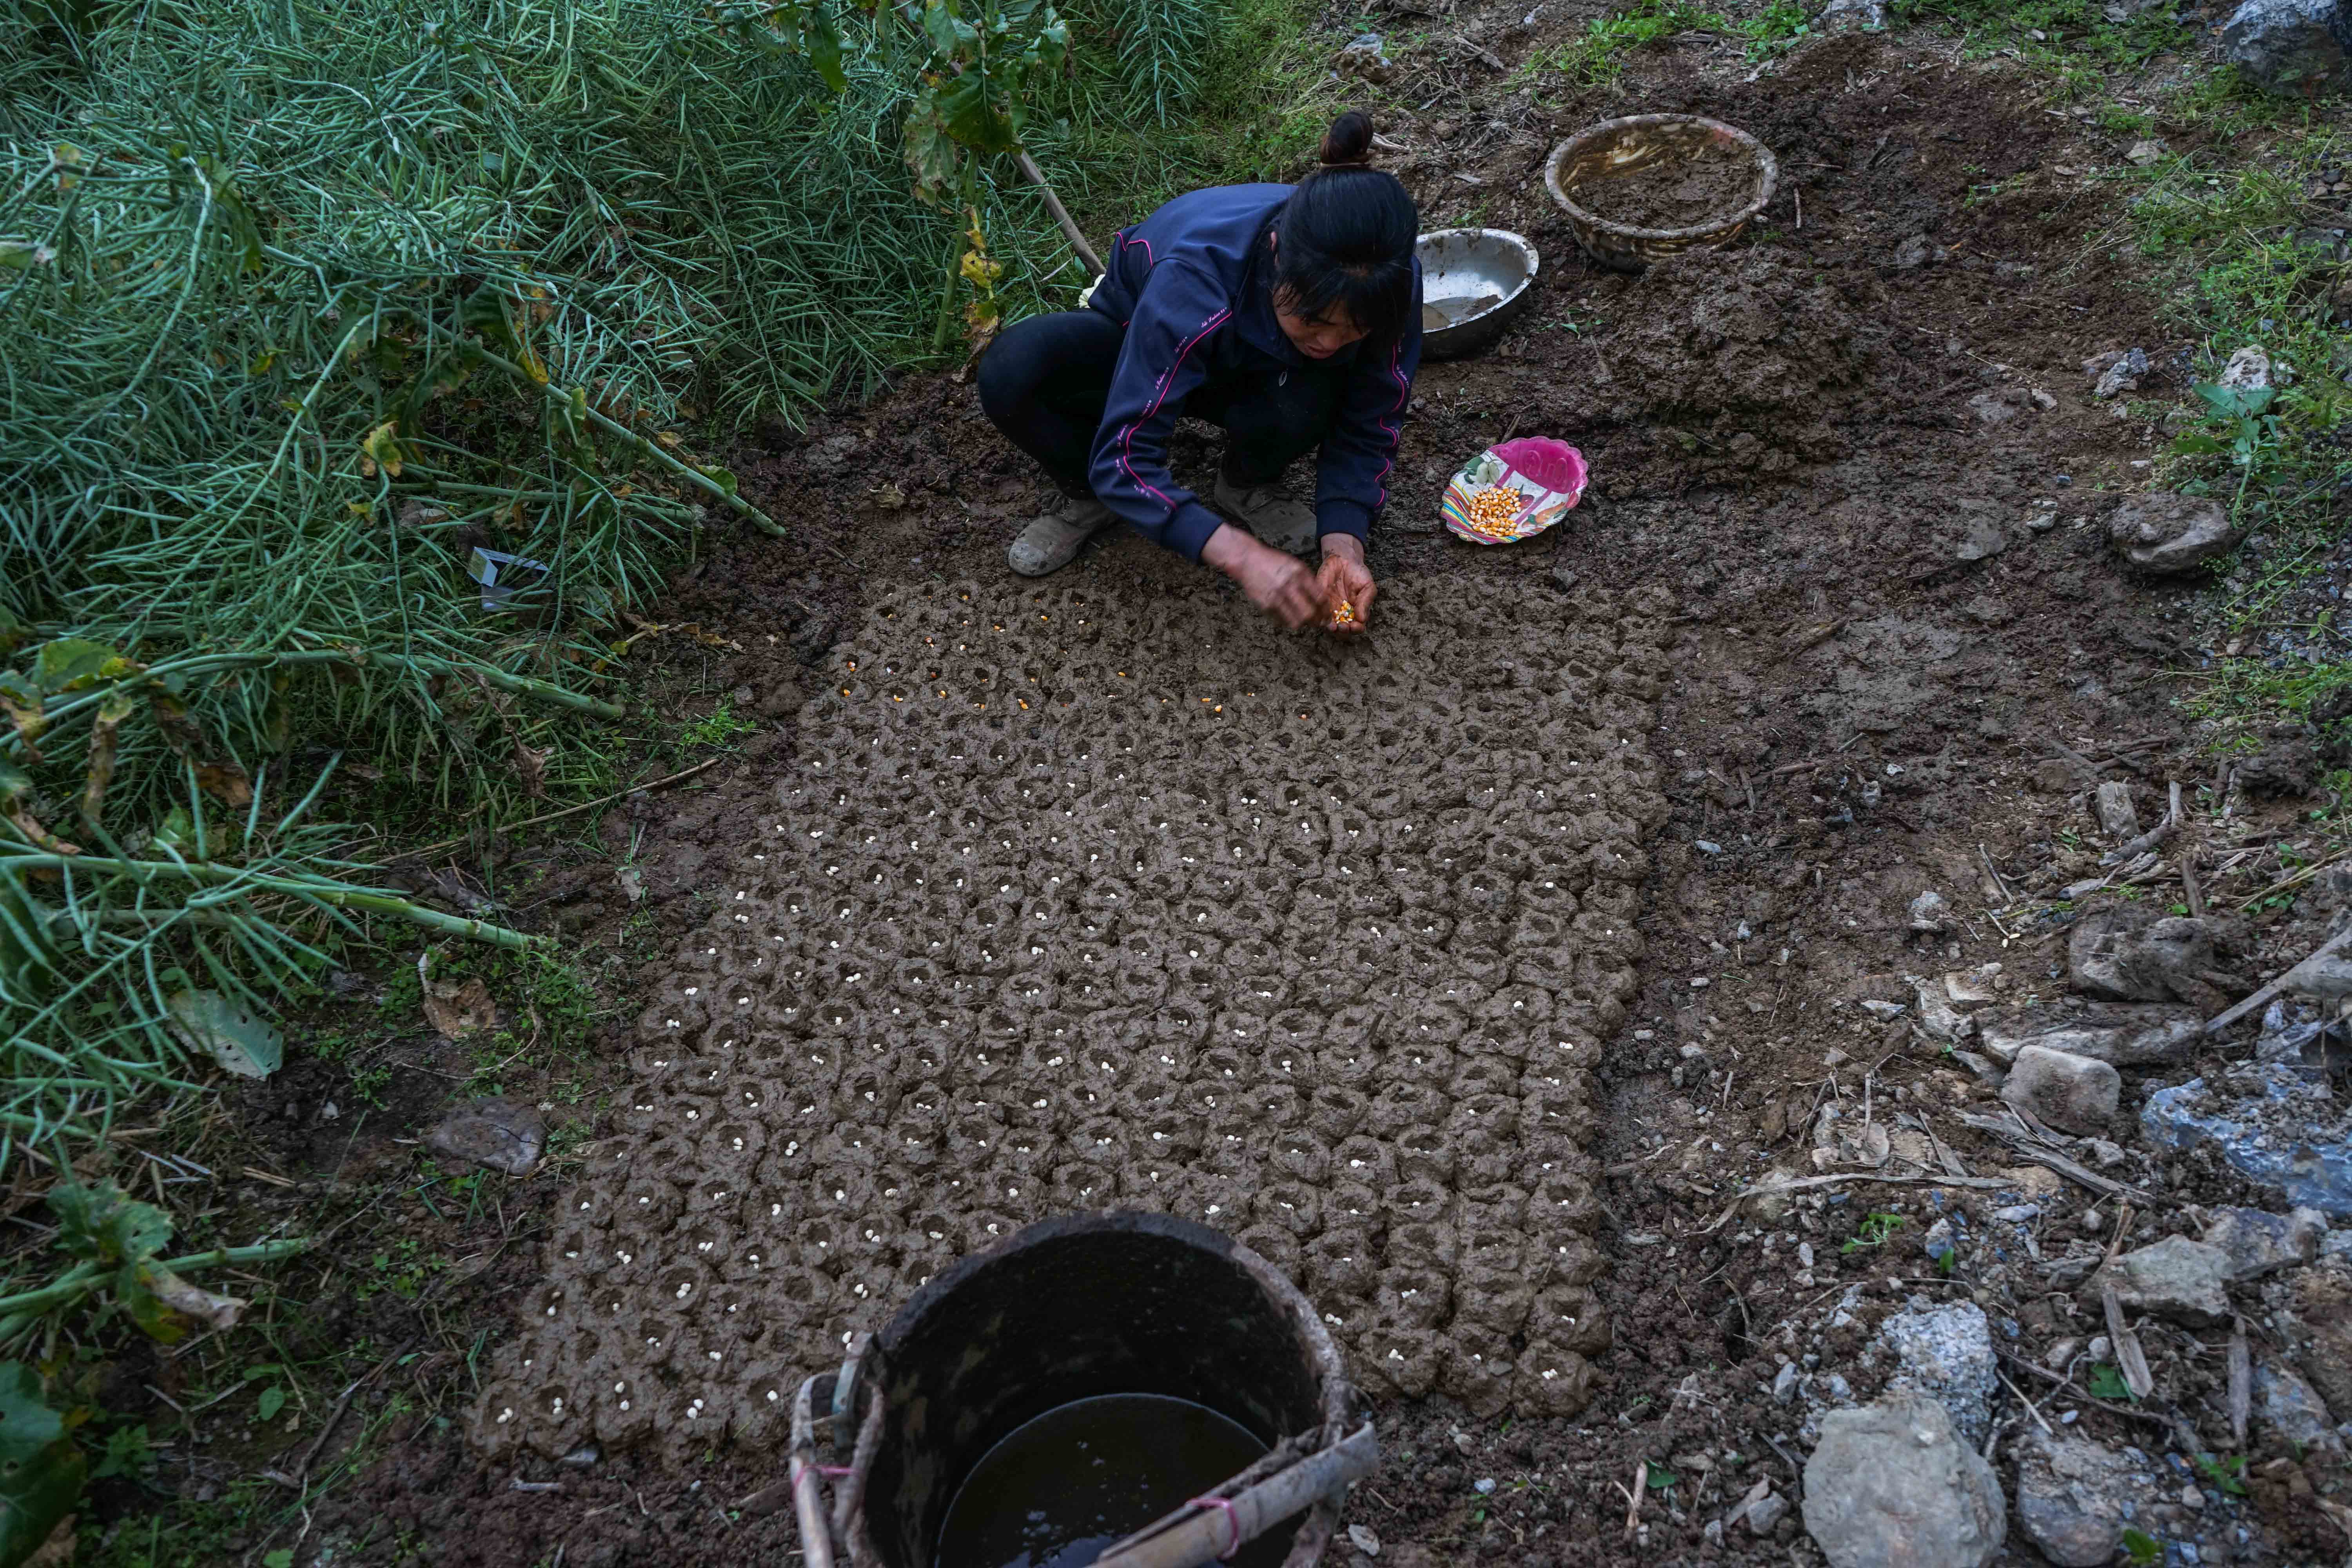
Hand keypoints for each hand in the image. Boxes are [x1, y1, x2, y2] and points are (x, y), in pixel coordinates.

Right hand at [1203, 524, 1322, 628]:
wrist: (1248, 560)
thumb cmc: (1274, 562)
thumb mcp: (1295, 565)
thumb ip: (1308, 580)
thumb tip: (1322, 599)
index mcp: (1300, 574)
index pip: (1320, 598)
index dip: (1326, 609)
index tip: (1327, 614)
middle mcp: (1289, 586)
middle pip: (1310, 613)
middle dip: (1317, 621)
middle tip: (1318, 623)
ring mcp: (1276, 597)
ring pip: (1296, 621)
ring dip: (1302, 624)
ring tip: (1303, 621)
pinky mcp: (1266, 605)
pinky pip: (1282, 621)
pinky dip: (1287, 621)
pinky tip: (1288, 616)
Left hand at [1317, 534, 1375, 634]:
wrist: (1343, 559)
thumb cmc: (1358, 573)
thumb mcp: (1367, 586)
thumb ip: (1365, 602)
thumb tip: (1362, 619)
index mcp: (1356, 612)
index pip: (1357, 628)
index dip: (1356, 630)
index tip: (1355, 626)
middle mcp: (1342, 614)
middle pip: (1342, 632)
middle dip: (1343, 632)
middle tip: (1343, 626)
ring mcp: (1329, 609)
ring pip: (1328, 626)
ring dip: (1330, 629)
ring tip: (1332, 625)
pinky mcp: (1318, 602)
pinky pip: (1316, 614)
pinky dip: (1318, 618)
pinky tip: (1322, 616)